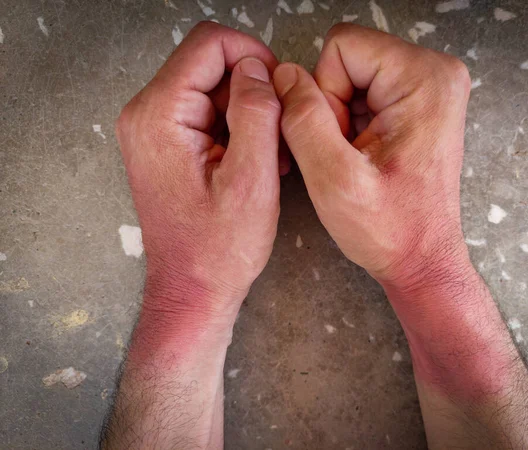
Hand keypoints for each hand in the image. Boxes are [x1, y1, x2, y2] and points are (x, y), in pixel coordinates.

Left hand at [116, 22, 281, 324]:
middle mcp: (148, 115)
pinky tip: (258, 162)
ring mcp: (155, 130)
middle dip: (254, 91)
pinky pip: (210, 114)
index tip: (280, 89)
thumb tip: (259, 69)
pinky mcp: (168, 144)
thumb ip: (256, 113)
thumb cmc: (217, 249)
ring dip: (250, 114)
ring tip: (271, 156)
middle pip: (211, 64)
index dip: (254, 55)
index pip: (209, 43)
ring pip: (215, 90)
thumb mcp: (251, 180)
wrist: (192, 290)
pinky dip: (239, 130)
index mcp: (160, 116)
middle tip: (280, 134)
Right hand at [273, 24, 471, 289]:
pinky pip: (364, 91)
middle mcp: (435, 73)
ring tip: (358, 159)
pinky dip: (353, 123)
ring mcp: (429, 86)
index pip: (342, 46)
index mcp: (425, 80)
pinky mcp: (419, 102)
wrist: (421, 258)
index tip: (343, 141)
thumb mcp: (334, 179)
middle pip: (347, 58)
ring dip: (341, 118)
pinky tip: (364, 156)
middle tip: (350, 154)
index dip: (324, 94)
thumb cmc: (391, 229)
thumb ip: (302, 119)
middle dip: (333, 106)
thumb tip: (283, 75)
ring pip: (351, 75)